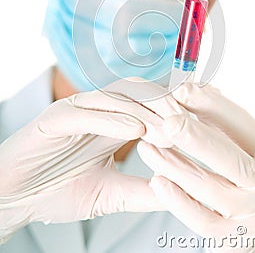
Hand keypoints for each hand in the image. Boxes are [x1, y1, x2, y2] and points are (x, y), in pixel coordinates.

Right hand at [0, 78, 183, 242]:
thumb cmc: (57, 192)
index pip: (149, 104)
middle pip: (138, 92)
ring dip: (145, 109)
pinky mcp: (55, 118)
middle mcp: (97, 111)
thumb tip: (178, 193)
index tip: (200, 123)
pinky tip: (136, 130)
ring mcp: (76, 110)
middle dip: (165, 105)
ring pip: (116, 96)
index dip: (174, 109)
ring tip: (168, 127)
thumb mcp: (109, 193)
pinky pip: (87, 110)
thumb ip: (141, 190)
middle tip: (189, 123)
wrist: (14, 199)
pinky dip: (113, 118)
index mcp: (111, 124)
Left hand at [138, 83, 254, 251]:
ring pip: (208, 188)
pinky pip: (201, 220)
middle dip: (196, 138)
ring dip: (174, 165)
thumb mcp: (245, 146)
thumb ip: (220, 120)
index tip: (183, 90)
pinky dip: (177, 201)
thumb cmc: (249, 174)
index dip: (213, 106)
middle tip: (168, 121)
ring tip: (147, 147)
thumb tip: (188, 89)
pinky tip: (157, 182)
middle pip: (229, 160)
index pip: (243, 126)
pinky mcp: (232, 238)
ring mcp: (250, 214)